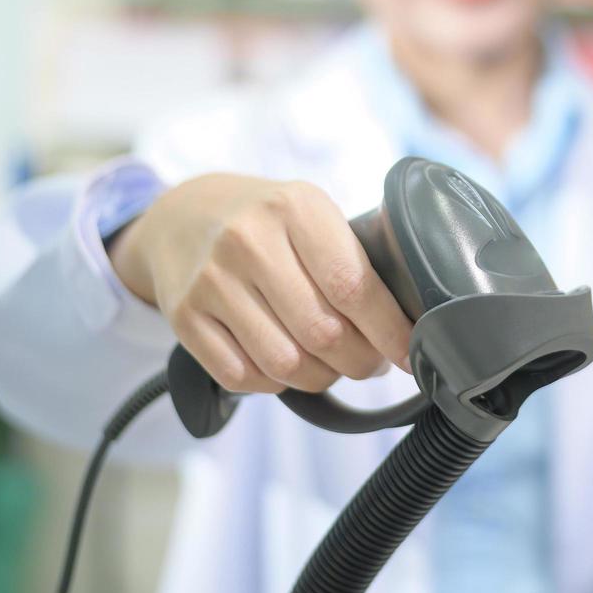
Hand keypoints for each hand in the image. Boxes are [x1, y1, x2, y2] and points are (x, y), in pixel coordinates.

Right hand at [108, 174, 412, 393]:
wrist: (182, 214)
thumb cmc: (268, 220)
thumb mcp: (312, 211)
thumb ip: (354, 254)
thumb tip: (405, 320)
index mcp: (295, 208)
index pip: (353, 286)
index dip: (389, 331)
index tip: (410, 353)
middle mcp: (249, 241)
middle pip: (323, 333)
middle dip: (361, 361)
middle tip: (373, 362)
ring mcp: (211, 281)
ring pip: (286, 364)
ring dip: (322, 377)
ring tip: (334, 365)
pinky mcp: (184, 317)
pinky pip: (243, 377)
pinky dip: (276, 384)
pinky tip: (289, 366)